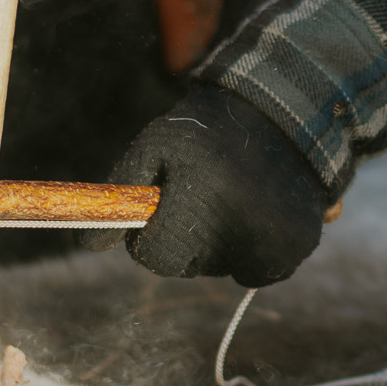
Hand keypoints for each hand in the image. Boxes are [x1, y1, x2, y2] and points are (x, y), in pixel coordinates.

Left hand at [83, 85, 332, 285]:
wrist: (283, 113)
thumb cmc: (205, 133)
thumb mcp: (154, 146)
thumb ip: (119, 193)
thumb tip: (87, 243)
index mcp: (200, 195)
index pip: (158, 258)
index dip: (153, 238)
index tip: (164, 213)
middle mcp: (241, 223)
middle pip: (191, 268)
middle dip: (188, 240)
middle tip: (204, 196)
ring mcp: (274, 239)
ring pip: (223, 270)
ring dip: (221, 244)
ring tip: (235, 196)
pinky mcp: (298, 247)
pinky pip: (258, 272)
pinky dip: (253, 250)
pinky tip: (258, 213)